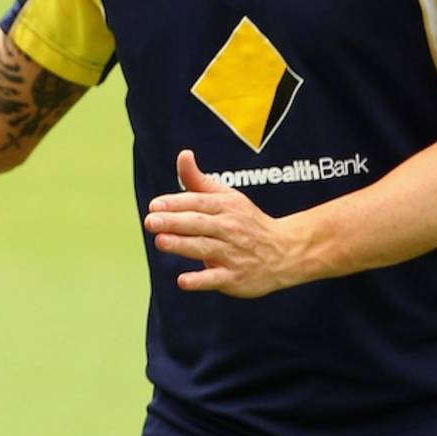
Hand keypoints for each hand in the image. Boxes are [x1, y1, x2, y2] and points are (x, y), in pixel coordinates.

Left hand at [143, 150, 302, 298]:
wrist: (286, 252)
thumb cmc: (247, 222)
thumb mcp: (227, 197)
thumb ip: (199, 180)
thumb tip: (183, 155)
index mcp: (226, 207)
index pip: (198, 202)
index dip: (176, 203)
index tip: (154, 205)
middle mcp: (230, 228)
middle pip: (199, 223)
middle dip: (174, 222)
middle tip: (150, 221)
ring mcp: (233, 254)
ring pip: (205, 248)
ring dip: (182, 245)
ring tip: (160, 241)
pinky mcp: (235, 278)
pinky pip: (216, 278)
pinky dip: (200, 280)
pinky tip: (182, 280)